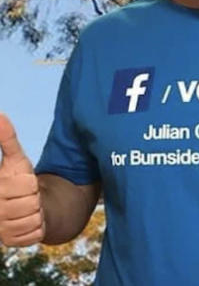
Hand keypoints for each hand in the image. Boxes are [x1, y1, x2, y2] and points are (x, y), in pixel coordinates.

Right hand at [0, 113, 43, 246]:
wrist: (22, 205)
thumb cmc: (17, 179)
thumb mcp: (15, 158)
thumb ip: (7, 139)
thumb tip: (1, 115)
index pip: (25, 185)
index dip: (30, 182)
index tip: (23, 181)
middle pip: (32, 203)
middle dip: (34, 197)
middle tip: (27, 195)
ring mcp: (0, 228)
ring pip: (34, 218)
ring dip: (37, 212)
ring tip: (27, 207)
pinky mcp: (10, 241)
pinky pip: (36, 232)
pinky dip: (38, 226)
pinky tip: (28, 220)